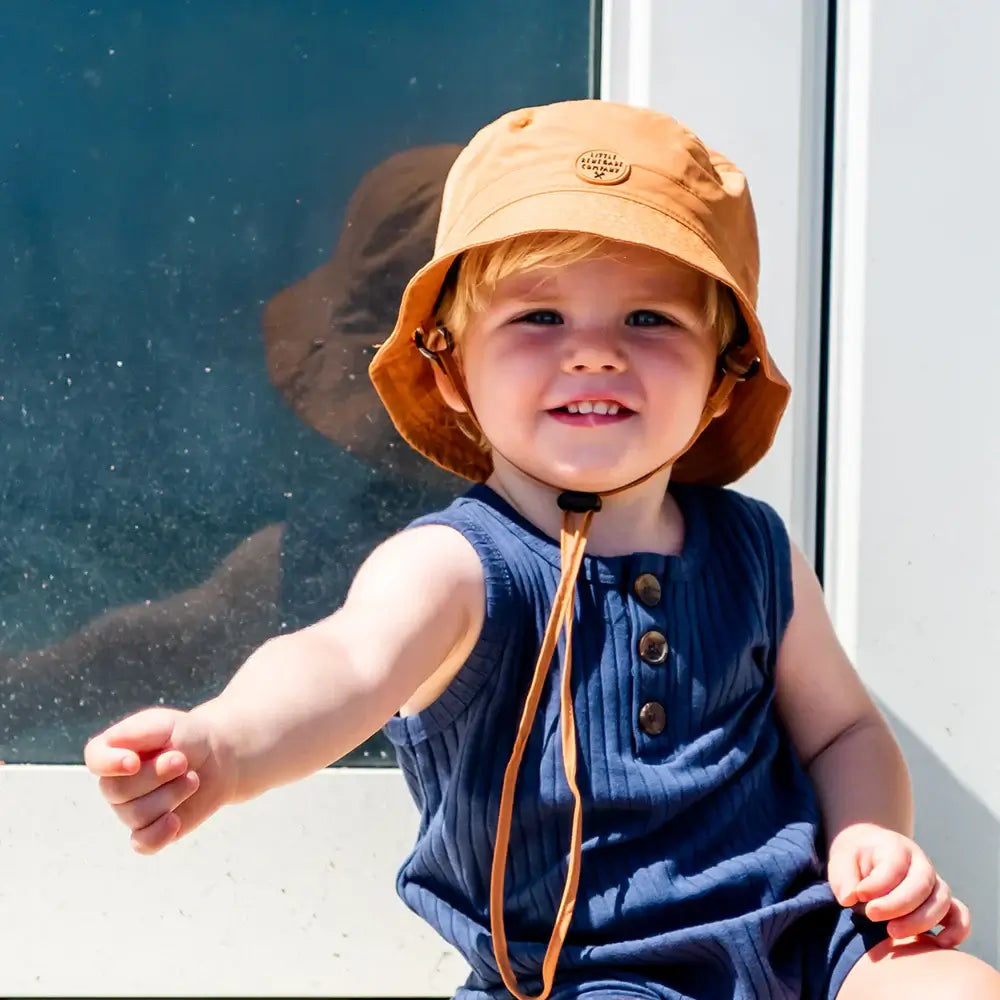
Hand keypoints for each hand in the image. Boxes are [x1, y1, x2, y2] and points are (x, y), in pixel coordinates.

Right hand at [84, 705, 234, 854]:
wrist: (216, 758)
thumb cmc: (187, 736)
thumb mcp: (168, 724)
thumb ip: (140, 730)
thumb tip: (112, 741)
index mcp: (114, 751)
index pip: (95, 759)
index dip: (109, 764)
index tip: (134, 762)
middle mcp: (115, 783)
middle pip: (118, 791)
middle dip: (155, 776)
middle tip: (182, 761)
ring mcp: (129, 809)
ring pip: (136, 815)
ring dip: (171, 795)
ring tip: (192, 779)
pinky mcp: (149, 830)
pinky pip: (143, 843)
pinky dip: (159, 834)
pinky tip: (176, 820)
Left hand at [828, 823, 969, 946]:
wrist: (869, 853)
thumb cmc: (855, 859)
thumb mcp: (841, 859)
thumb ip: (843, 877)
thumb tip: (849, 899)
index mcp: (896, 847)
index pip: (894, 867)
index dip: (877, 885)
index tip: (857, 895)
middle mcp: (920, 863)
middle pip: (921, 885)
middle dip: (896, 906)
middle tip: (871, 916)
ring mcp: (934, 882)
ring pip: (941, 901)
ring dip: (920, 921)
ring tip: (891, 932)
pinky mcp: (941, 901)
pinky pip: (959, 914)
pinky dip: (957, 929)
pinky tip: (939, 943)